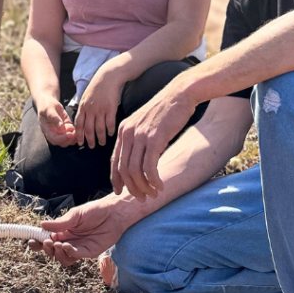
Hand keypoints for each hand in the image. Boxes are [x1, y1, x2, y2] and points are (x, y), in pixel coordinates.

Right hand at [28, 197, 130, 263]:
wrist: (113, 213)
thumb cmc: (94, 211)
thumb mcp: (75, 215)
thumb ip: (60, 223)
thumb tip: (42, 225)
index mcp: (62, 231)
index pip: (47, 240)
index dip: (38, 243)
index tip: (31, 241)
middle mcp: (69, 241)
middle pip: (53, 252)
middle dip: (47, 249)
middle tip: (46, 242)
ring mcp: (79, 248)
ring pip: (63, 258)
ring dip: (58, 254)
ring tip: (58, 245)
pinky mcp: (89, 252)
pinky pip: (76, 256)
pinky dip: (70, 252)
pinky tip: (68, 245)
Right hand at [36, 96, 75, 146]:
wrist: (49, 103)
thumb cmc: (47, 105)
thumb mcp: (49, 109)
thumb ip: (54, 118)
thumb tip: (60, 126)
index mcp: (47, 130)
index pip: (54, 139)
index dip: (62, 139)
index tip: (69, 134)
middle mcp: (54, 133)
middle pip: (62, 142)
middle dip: (69, 139)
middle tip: (75, 132)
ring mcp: (60, 132)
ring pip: (68, 140)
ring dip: (74, 137)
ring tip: (76, 129)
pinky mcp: (66, 129)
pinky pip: (72, 134)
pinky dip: (76, 133)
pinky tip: (77, 127)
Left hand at [74, 65, 123, 148]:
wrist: (108, 77)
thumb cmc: (97, 87)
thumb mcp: (85, 96)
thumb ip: (83, 108)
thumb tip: (81, 120)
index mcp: (83, 107)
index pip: (79, 124)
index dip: (79, 134)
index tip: (79, 142)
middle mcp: (90, 109)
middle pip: (89, 129)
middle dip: (89, 139)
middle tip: (91, 146)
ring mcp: (101, 109)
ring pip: (99, 128)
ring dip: (101, 137)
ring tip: (102, 143)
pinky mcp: (111, 108)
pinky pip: (110, 123)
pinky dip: (110, 130)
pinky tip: (111, 134)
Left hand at [111, 80, 195, 199]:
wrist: (179, 94)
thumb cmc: (166, 110)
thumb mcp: (145, 124)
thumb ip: (138, 139)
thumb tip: (138, 160)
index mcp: (123, 130)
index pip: (114, 160)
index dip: (116, 179)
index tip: (120, 192)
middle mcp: (128, 133)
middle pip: (124, 169)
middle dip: (132, 188)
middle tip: (142, 198)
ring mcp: (140, 135)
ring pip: (135, 171)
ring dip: (143, 187)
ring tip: (153, 194)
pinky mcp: (155, 138)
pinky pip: (149, 167)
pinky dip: (154, 180)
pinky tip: (160, 186)